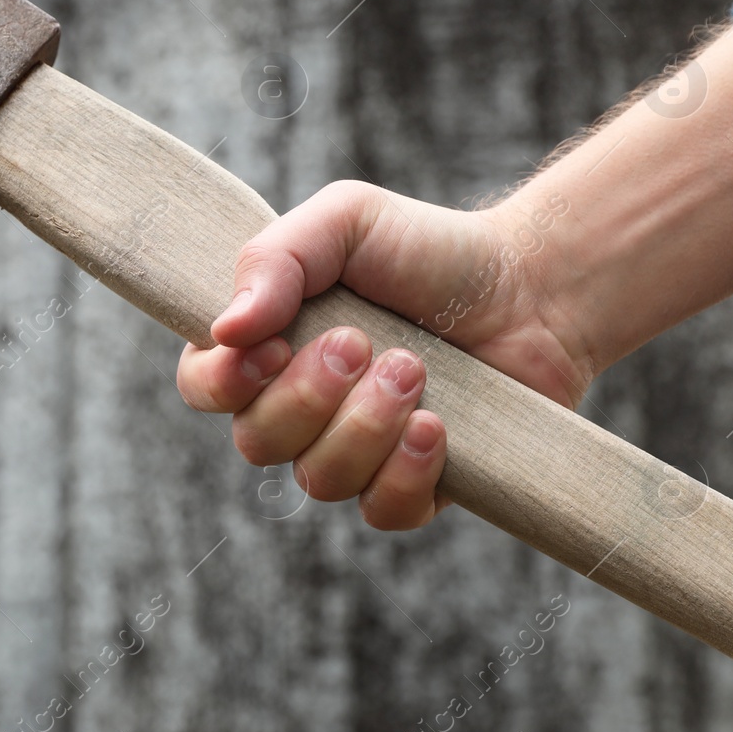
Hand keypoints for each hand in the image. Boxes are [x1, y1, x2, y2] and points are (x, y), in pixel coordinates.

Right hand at [176, 180, 591, 529]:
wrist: (529, 288)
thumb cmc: (425, 250)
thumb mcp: (344, 220)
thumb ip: (273, 259)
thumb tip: (226, 329)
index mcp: (266, 345)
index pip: (203, 387)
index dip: (225, 381)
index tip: (275, 345)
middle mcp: (298, 409)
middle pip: (256, 442)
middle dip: (309, 396)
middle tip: (363, 342)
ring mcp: (353, 454)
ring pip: (319, 479)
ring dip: (365, 424)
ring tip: (414, 368)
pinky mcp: (412, 487)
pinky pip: (381, 512)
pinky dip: (406, 471)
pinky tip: (437, 425)